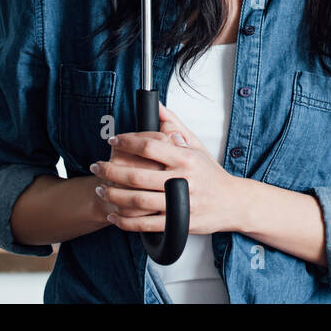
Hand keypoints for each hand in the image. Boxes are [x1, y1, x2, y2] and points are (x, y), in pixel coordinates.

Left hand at [90, 103, 241, 235]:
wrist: (233, 203)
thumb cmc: (211, 174)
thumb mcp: (196, 145)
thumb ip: (174, 125)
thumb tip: (157, 106)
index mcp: (185, 158)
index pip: (149, 146)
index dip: (126, 142)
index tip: (113, 141)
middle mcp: (182, 180)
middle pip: (137, 175)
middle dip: (110, 171)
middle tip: (97, 167)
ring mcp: (179, 203)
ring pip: (136, 201)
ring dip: (113, 196)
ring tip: (100, 190)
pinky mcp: (176, 223)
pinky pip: (144, 224)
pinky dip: (125, 221)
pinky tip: (114, 214)